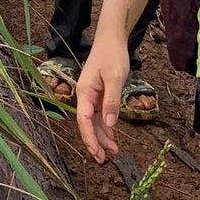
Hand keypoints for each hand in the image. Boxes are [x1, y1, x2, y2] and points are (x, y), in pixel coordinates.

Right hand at [76, 40, 128, 163]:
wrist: (111, 39)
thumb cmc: (112, 55)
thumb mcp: (116, 77)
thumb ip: (112, 101)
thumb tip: (110, 124)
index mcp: (84, 92)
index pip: (84, 120)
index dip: (89, 138)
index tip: (97, 152)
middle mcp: (85, 96)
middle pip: (87, 124)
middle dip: (95, 142)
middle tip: (104, 160)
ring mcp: (91, 96)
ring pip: (94, 121)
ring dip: (102, 136)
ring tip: (113, 151)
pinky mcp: (98, 94)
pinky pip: (100, 115)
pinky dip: (106, 126)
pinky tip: (113, 137)